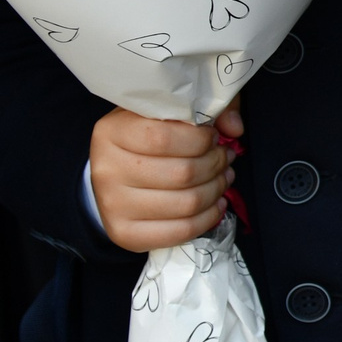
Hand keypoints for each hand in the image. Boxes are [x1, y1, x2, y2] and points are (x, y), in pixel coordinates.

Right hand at [90, 103, 240, 251]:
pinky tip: (216, 204)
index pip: (163, 138)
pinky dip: (208, 218)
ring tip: (223, 178)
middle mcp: (106, 169)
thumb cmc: (146, 137)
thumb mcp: (167, 111)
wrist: (114, 175)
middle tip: (225, 158)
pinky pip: (180, 231)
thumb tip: (234, 127)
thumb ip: (202, 108)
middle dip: (215, 164)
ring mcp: (112, 206)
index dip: (199, 139)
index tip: (213, 137)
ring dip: (216, 190)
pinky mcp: (125, 234)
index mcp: (112, 132)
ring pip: (186, 203)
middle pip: (181, 173)